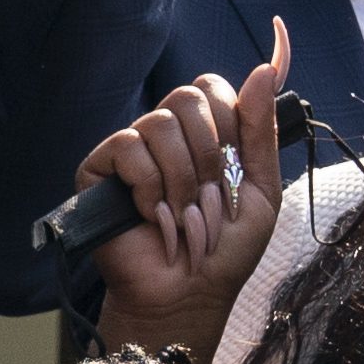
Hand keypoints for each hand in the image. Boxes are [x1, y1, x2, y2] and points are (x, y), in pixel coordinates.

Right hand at [86, 31, 295, 357]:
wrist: (188, 294)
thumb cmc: (224, 250)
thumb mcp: (260, 189)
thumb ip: (261, 130)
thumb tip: (264, 69)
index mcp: (203, 135)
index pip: (212, 87)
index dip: (230, 119)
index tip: (236, 162)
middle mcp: (165, 135)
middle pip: (189, 97)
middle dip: (211, 156)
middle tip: (211, 200)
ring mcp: (131, 149)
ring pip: (161, 124)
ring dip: (183, 181)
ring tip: (183, 218)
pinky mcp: (98, 168)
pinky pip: (128, 148)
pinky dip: (150, 189)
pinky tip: (152, 218)